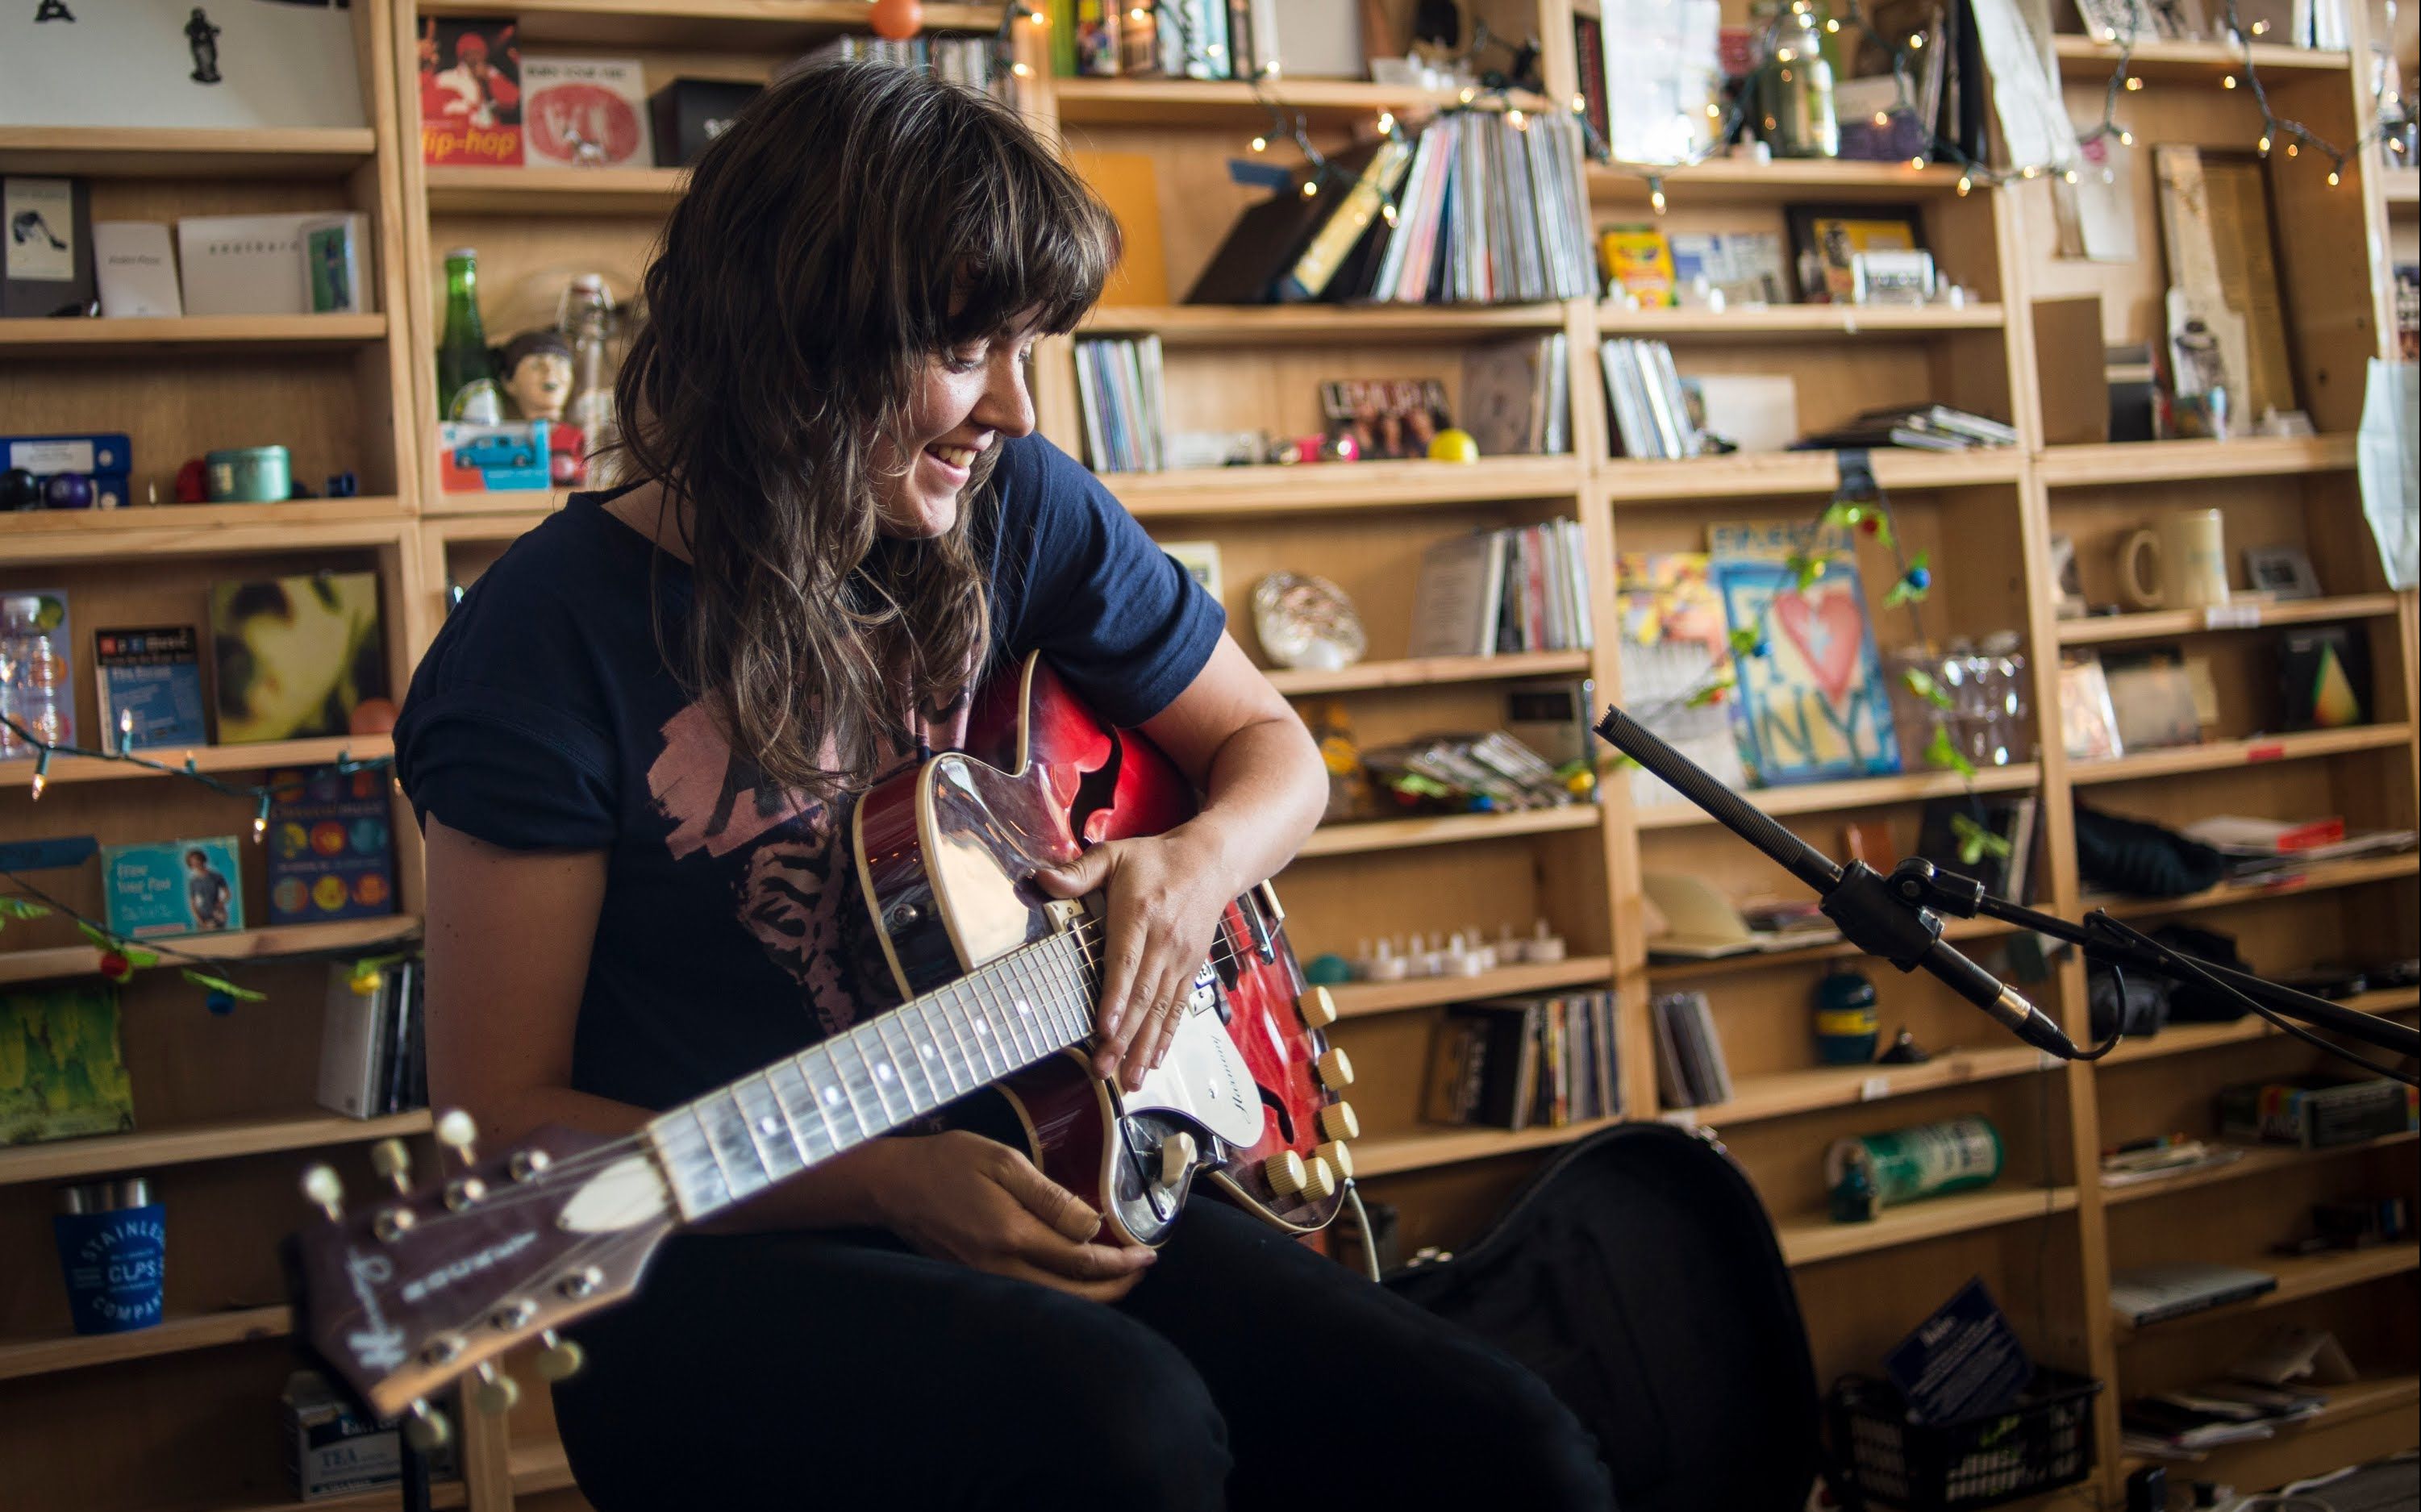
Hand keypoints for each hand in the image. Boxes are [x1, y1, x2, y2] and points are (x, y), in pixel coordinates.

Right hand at [868, 1132, 1154, 1302]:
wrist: (892, 1186)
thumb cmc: (948, 1163)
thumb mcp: (1003, 1162)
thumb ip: (1051, 1197)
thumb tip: (1093, 1225)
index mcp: (1013, 1235)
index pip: (1083, 1261)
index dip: (1121, 1262)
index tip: (1147, 1252)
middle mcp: (1002, 1268)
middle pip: (1075, 1295)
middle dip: (1116, 1286)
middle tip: (1143, 1267)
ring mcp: (988, 1280)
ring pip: (1056, 1303)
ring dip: (1094, 1294)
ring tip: (1119, 1275)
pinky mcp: (978, 1280)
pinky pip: (1033, 1297)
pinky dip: (1064, 1292)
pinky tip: (1077, 1275)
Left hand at [1033, 830, 1233, 1092]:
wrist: (1210, 862)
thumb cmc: (1155, 860)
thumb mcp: (1114, 854)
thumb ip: (1078, 871)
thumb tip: (1043, 879)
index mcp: (1140, 915)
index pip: (1126, 963)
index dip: (1116, 999)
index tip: (1104, 1029)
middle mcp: (1163, 942)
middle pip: (1143, 997)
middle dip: (1124, 1038)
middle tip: (1105, 1069)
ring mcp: (1180, 959)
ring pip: (1161, 1010)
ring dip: (1144, 1048)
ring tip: (1129, 1079)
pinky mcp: (1190, 969)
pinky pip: (1177, 1008)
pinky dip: (1166, 1037)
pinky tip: (1152, 1061)